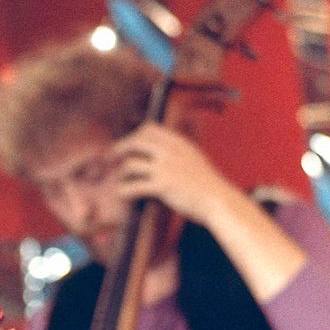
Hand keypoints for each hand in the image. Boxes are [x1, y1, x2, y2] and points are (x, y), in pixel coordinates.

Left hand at [112, 121, 239, 225]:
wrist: (218, 201)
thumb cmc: (207, 185)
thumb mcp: (194, 159)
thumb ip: (177, 152)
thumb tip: (159, 151)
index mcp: (179, 143)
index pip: (149, 128)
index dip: (134, 135)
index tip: (127, 144)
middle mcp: (171, 151)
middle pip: (135, 141)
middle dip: (119, 148)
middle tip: (110, 158)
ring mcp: (166, 168)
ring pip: (130, 164)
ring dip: (121, 173)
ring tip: (120, 181)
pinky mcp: (162, 186)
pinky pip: (133, 186)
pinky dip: (124, 190)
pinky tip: (122, 194)